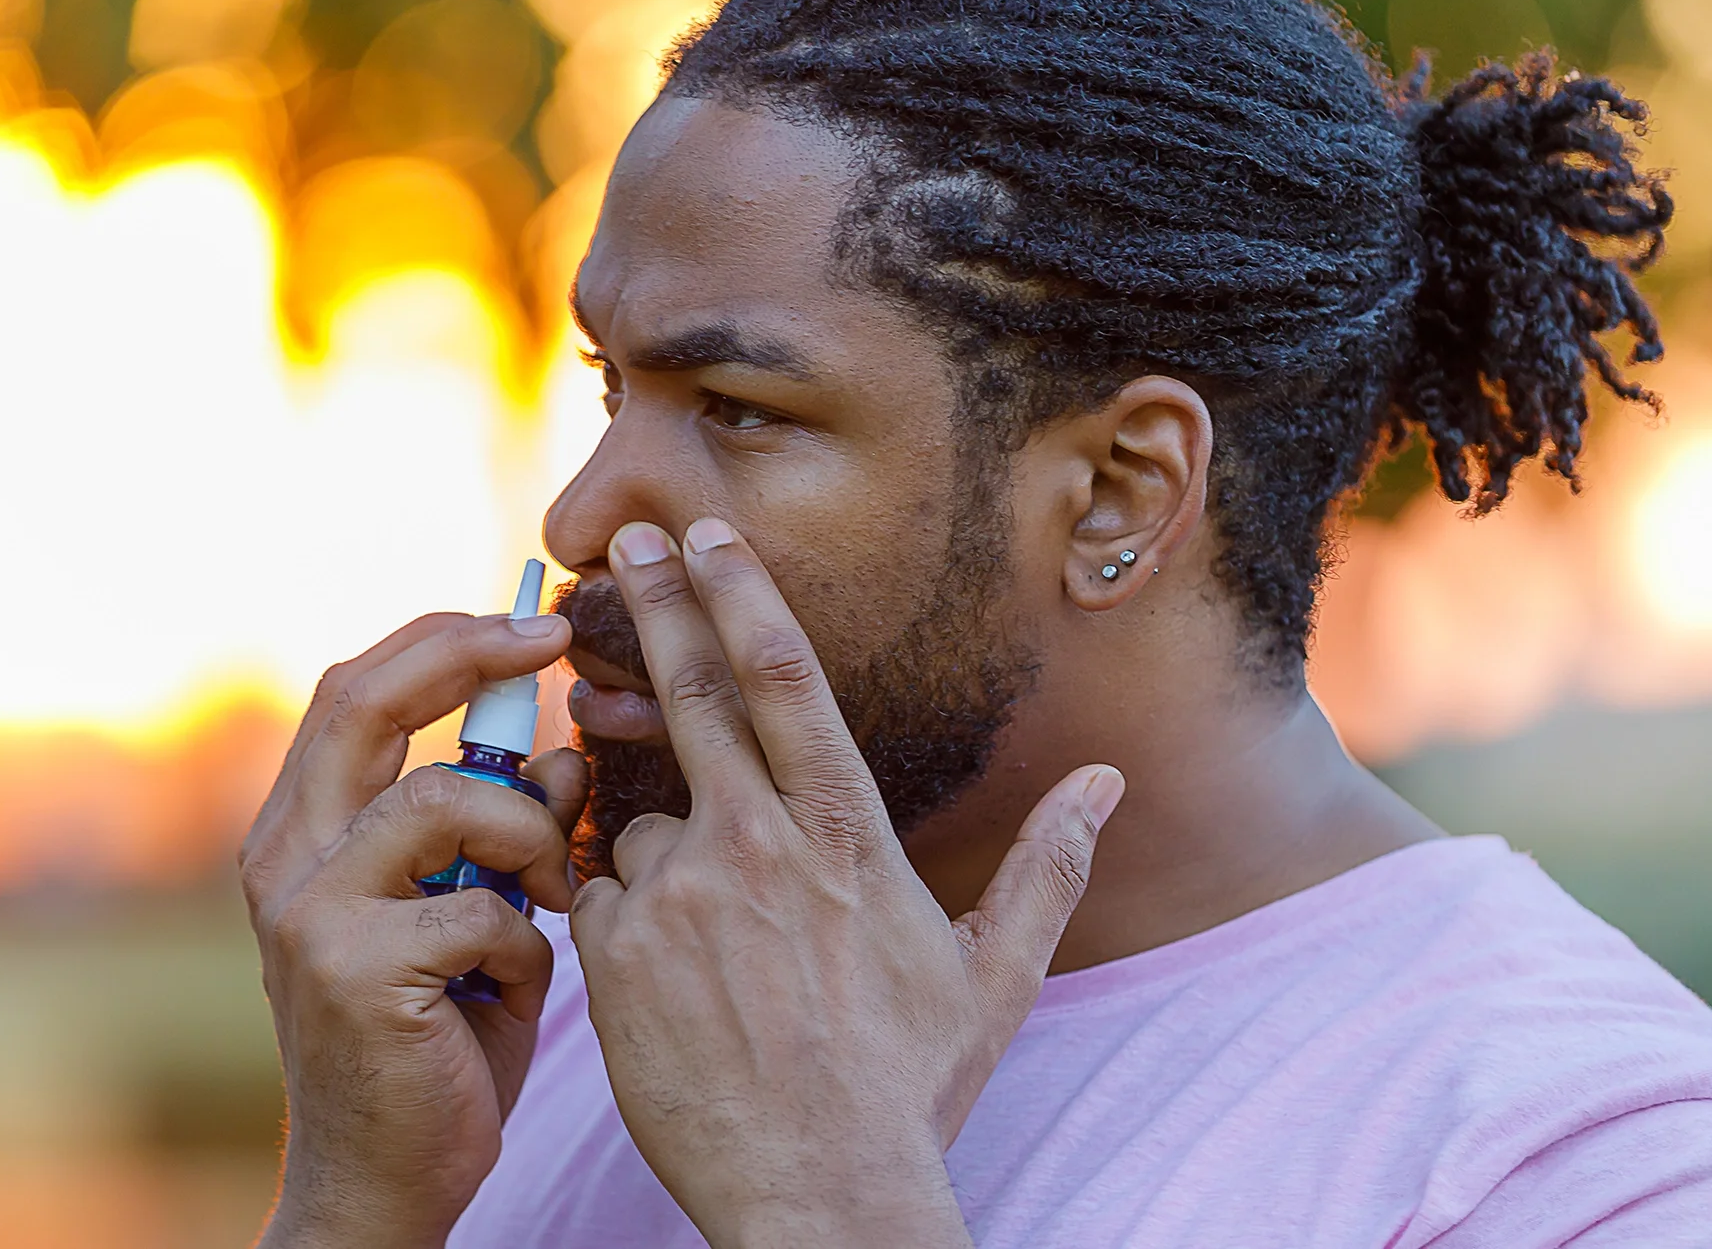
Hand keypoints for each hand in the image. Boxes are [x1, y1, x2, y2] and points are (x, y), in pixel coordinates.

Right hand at [240, 611, 585, 1248]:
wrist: (386, 1184)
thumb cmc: (441, 1044)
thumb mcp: (482, 918)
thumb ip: (512, 836)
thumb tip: (570, 755)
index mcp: (304, 833)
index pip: (355, 689)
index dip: (443, 639)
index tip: (536, 621)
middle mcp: (284, 859)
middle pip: (363, 699)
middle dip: (468, 651)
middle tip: (552, 638)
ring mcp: (308, 913)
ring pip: (443, 799)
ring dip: (528, 834)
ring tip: (552, 892)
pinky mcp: (352, 971)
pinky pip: (480, 908)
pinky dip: (526, 942)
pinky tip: (513, 989)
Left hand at [572, 519, 1123, 1248]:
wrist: (820, 1192)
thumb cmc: (910, 1088)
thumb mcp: (996, 974)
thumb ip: (1048, 863)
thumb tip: (1109, 779)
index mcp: (848, 833)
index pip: (784, 678)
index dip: (740, 590)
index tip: (703, 529)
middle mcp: (757, 843)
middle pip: (693, 690)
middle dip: (656, 601)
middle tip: (619, 539)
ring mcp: (679, 895)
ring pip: (642, 819)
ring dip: (663, 842)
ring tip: (712, 936)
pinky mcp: (617, 955)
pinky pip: (603, 896)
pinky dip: (627, 912)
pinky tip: (670, 977)